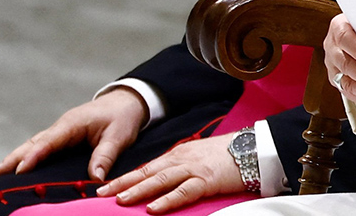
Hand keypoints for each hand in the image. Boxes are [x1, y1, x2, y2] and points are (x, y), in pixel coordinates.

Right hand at [0, 87, 147, 181]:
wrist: (127, 102)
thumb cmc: (122, 117)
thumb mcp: (119, 136)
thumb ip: (106, 156)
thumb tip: (95, 178)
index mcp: (73, 124)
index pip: (49, 141)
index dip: (34, 156)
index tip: (19, 170)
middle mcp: (62, 127)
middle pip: (34, 143)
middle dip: (14, 158)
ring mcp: (60, 132)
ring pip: (34, 145)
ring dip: (17, 158)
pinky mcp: (63, 138)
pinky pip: (42, 148)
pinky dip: (28, 157)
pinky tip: (18, 170)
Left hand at [95, 135, 241, 213]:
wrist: (252, 147)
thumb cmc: (228, 155)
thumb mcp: (199, 157)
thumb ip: (181, 167)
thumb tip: (163, 182)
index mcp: (179, 154)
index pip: (147, 167)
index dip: (126, 177)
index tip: (106, 186)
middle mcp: (182, 159)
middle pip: (148, 172)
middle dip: (124, 183)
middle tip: (103, 193)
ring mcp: (194, 168)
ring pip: (161, 180)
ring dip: (140, 190)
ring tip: (121, 200)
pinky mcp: (207, 179)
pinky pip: (184, 191)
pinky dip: (168, 200)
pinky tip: (153, 207)